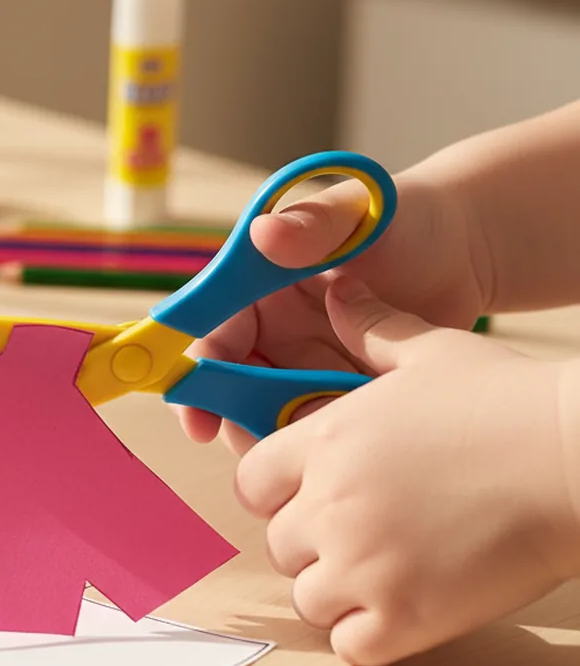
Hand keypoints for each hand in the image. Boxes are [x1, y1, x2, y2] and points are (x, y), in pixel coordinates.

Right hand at [179, 170, 492, 454]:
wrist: (468, 251)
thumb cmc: (405, 219)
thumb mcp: (356, 217)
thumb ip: (311, 226)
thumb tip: (263, 234)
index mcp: (255, 291)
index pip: (213, 337)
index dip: (198, 378)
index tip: (197, 418)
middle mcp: (270, 334)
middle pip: (231, 389)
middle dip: (237, 422)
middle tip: (262, 448)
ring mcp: (303, 369)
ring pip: (270, 417)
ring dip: (282, 438)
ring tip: (322, 441)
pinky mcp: (338, 395)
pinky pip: (319, 431)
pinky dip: (326, 444)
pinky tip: (356, 443)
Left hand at [235, 275, 579, 665]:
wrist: (578, 460)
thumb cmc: (508, 402)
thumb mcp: (432, 351)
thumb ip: (372, 329)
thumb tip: (339, 292)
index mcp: (324, 443)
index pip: (251, 483)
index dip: (277, 493)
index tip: (309, 496)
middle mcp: (329, 504)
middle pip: (278, 544)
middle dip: (311, 544)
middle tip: (361, 537)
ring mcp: (363, 565)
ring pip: (308, 598)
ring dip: (338, 592)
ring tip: (386, 574)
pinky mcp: (404, 618)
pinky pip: (349, 644)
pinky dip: (369, 635)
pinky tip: (404, 610)